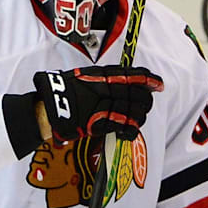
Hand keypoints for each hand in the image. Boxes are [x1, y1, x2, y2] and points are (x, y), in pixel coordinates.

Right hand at [34, 66, 163, 141]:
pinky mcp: (101, 123)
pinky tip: (128, 132)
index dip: (149, 79)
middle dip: (145, 101)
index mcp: (102, 74)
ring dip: (138, 117)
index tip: (158, 84)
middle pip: (138, 94)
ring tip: (134, 120)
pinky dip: (130, 131)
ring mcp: (104, 106)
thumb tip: (124, 82)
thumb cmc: (63, 91)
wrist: (49, 106)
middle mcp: (106, 88)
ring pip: (135, 112)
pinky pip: (125, 127)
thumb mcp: (84, 76)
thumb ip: (103, 79)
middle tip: (144, 105)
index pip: (132, 74)